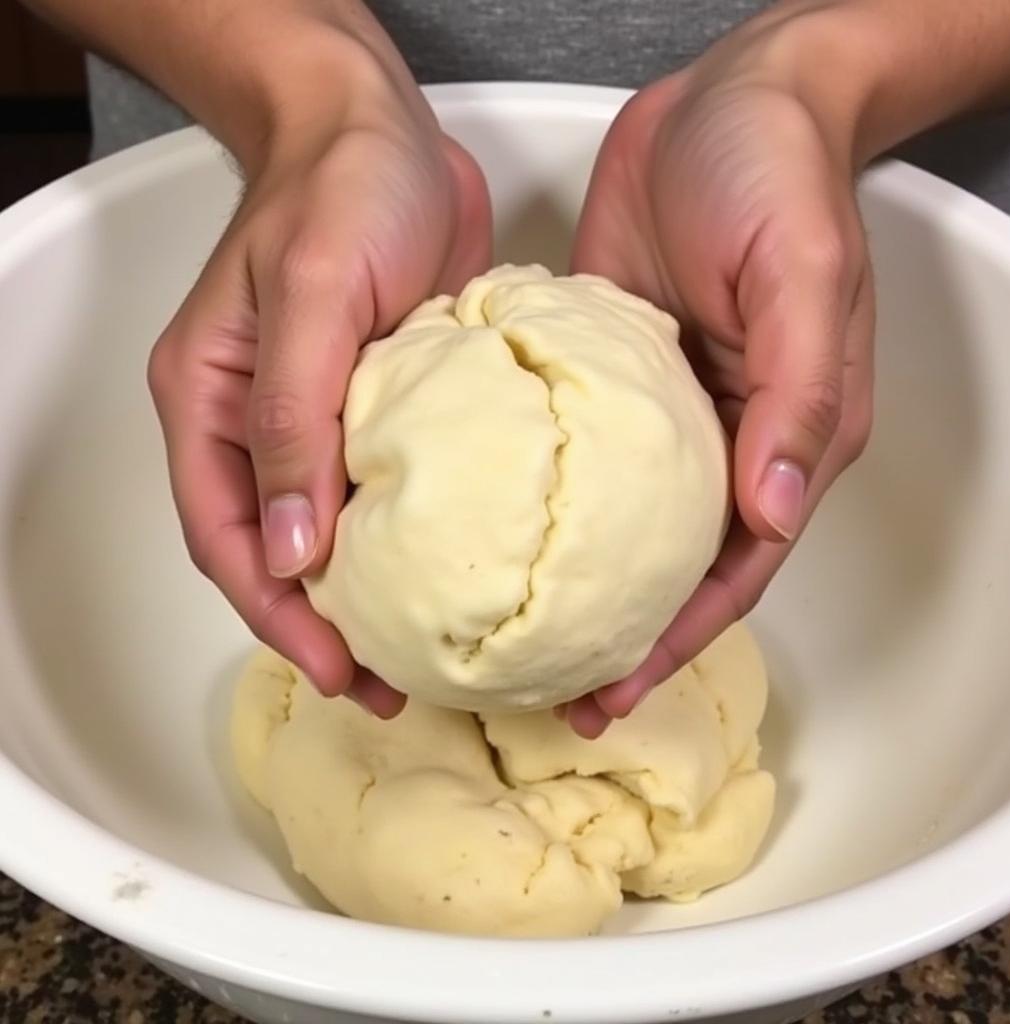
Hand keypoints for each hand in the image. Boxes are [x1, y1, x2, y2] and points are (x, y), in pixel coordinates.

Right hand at [148, 38, 491, 714]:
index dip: (274, 616)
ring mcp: (326, 420)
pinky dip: (419, 540)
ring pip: (336, 534)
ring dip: (373, 598)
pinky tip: (461, 574)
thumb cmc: (338, 188)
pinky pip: (394, 491)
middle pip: (278, 554)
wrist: (385, 131)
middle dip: (321, 629)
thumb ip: (293, 422)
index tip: (333, 671)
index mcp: (212, 405)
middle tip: (386, 689)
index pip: (226, 539)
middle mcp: (261, 425)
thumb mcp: (311, 297)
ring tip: (424, 656)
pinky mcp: (387, 407)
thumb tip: (292, 551)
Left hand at [566, 7, 874, 736]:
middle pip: (666, 568)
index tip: (613, 692)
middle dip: (614, 638)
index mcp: (782, 440)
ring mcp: (656, 415)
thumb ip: (795, 398)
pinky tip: (485, 532)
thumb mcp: (805, 278)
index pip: (731, 570)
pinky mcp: (604, 376)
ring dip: (566, 585)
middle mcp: (720, 443)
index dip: (677, 639)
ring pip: (612, 527)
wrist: (725, 99)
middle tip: (547, 697)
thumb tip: (772, 511)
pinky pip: (569, 456)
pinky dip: (535, 503)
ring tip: (502, 636)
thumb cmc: (778, 177)